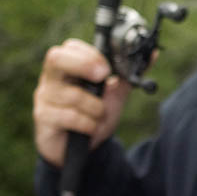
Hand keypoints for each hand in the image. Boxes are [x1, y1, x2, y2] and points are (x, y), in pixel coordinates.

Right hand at [33, 38, 130, 167]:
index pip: (70, 47)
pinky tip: (90, 128)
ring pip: (72, 95)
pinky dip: (88, 124)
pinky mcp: (43, 118)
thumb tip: (153, 53)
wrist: (83, 148)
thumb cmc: (94, 114)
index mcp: (67, 66)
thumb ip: (130, 74)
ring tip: (99, 115)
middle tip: (104, 77)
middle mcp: (51, 78)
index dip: (90, 54)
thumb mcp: (114, 93)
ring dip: (95, 108)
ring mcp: (44, 98)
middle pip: (56, 58)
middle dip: (84, 65)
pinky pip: (69, 117)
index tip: (108, 69)